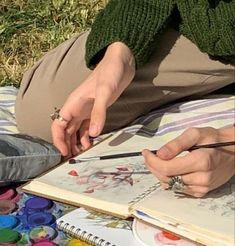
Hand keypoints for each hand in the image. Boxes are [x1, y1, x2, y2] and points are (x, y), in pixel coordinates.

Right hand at [51, 42, 134, 156]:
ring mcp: (86, 111)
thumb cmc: (110, 73)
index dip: (58, 140)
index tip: (64, 153)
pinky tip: (91, 144)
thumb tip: (93, 134)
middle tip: (73, 160)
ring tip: (82, 156)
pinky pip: (87, 128)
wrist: (121, 62)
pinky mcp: (96, 111)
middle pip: (66, 131)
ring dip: (76, 143)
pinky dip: (87, 138)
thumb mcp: (104, 91)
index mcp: (73, 103)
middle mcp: (77, 109)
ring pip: (76, 131)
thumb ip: (99, 112)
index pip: (58, 124)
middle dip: (67, 145)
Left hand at [142, 127, 234, 196]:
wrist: (232, 152)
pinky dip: (169, 180)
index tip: (145, 152)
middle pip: (166, 178)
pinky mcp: (201, 193)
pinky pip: (178, 189)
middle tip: (148, 156)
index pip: (167, 168)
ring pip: (170, 185)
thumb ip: (176, 144)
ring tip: (157, 161)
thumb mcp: (194, 134)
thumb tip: (159, 154)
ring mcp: (202, 188)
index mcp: (200, 161)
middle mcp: (201, 178)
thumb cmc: (212, 139)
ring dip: (159, 173)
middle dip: (152, 166)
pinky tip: (168, 170)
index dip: (152, 161)